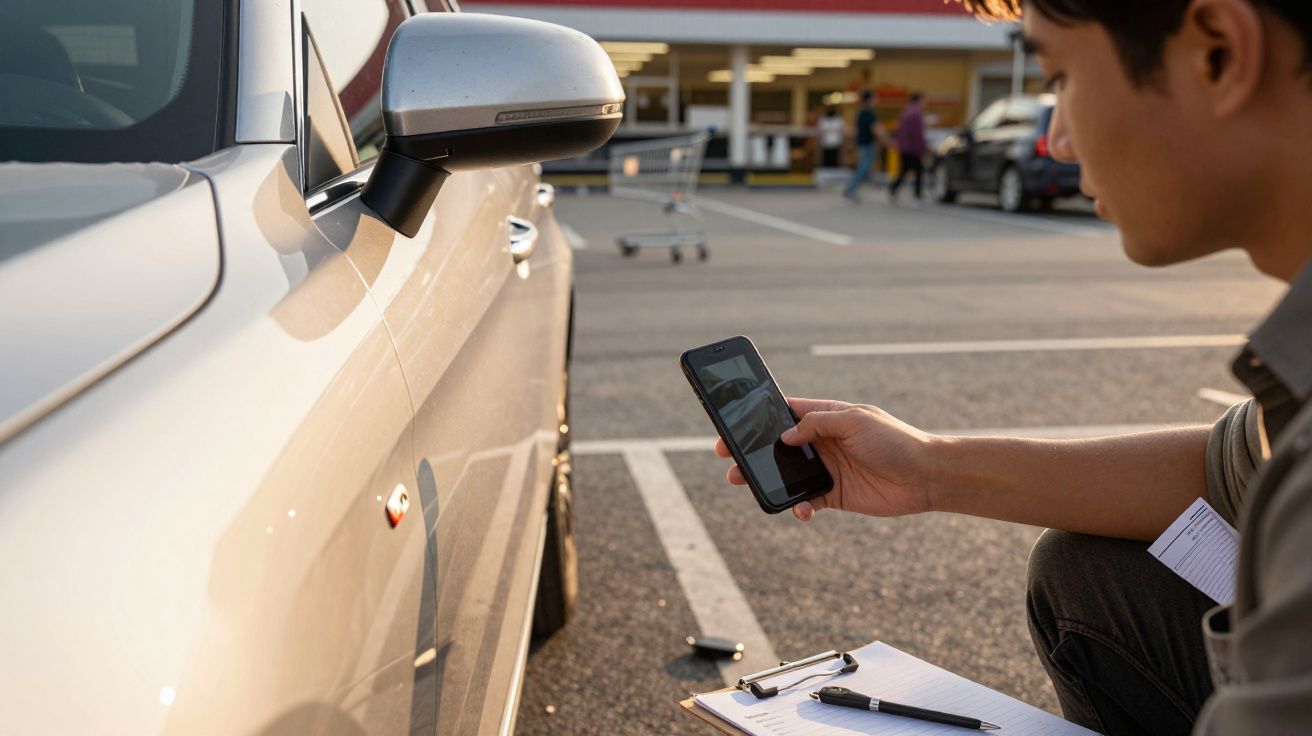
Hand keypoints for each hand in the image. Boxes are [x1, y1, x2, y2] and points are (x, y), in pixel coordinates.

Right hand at [715, 398, 937, 521]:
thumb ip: (818, 423)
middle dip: (752, 452)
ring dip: (766, 480)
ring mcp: (827, 469)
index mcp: (826, 417)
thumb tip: (786, 435)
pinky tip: (800, 511)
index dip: (758, 418)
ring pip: (786, 475)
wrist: (926, 476)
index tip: (732, 425)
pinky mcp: (834, 495)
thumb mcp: (855, 420)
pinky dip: (797, 507)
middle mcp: (823, 442)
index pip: (785, 413)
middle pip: (778, 446)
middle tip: (728, 460)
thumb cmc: (894, 440)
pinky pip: (806, 501)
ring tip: (747, 484)